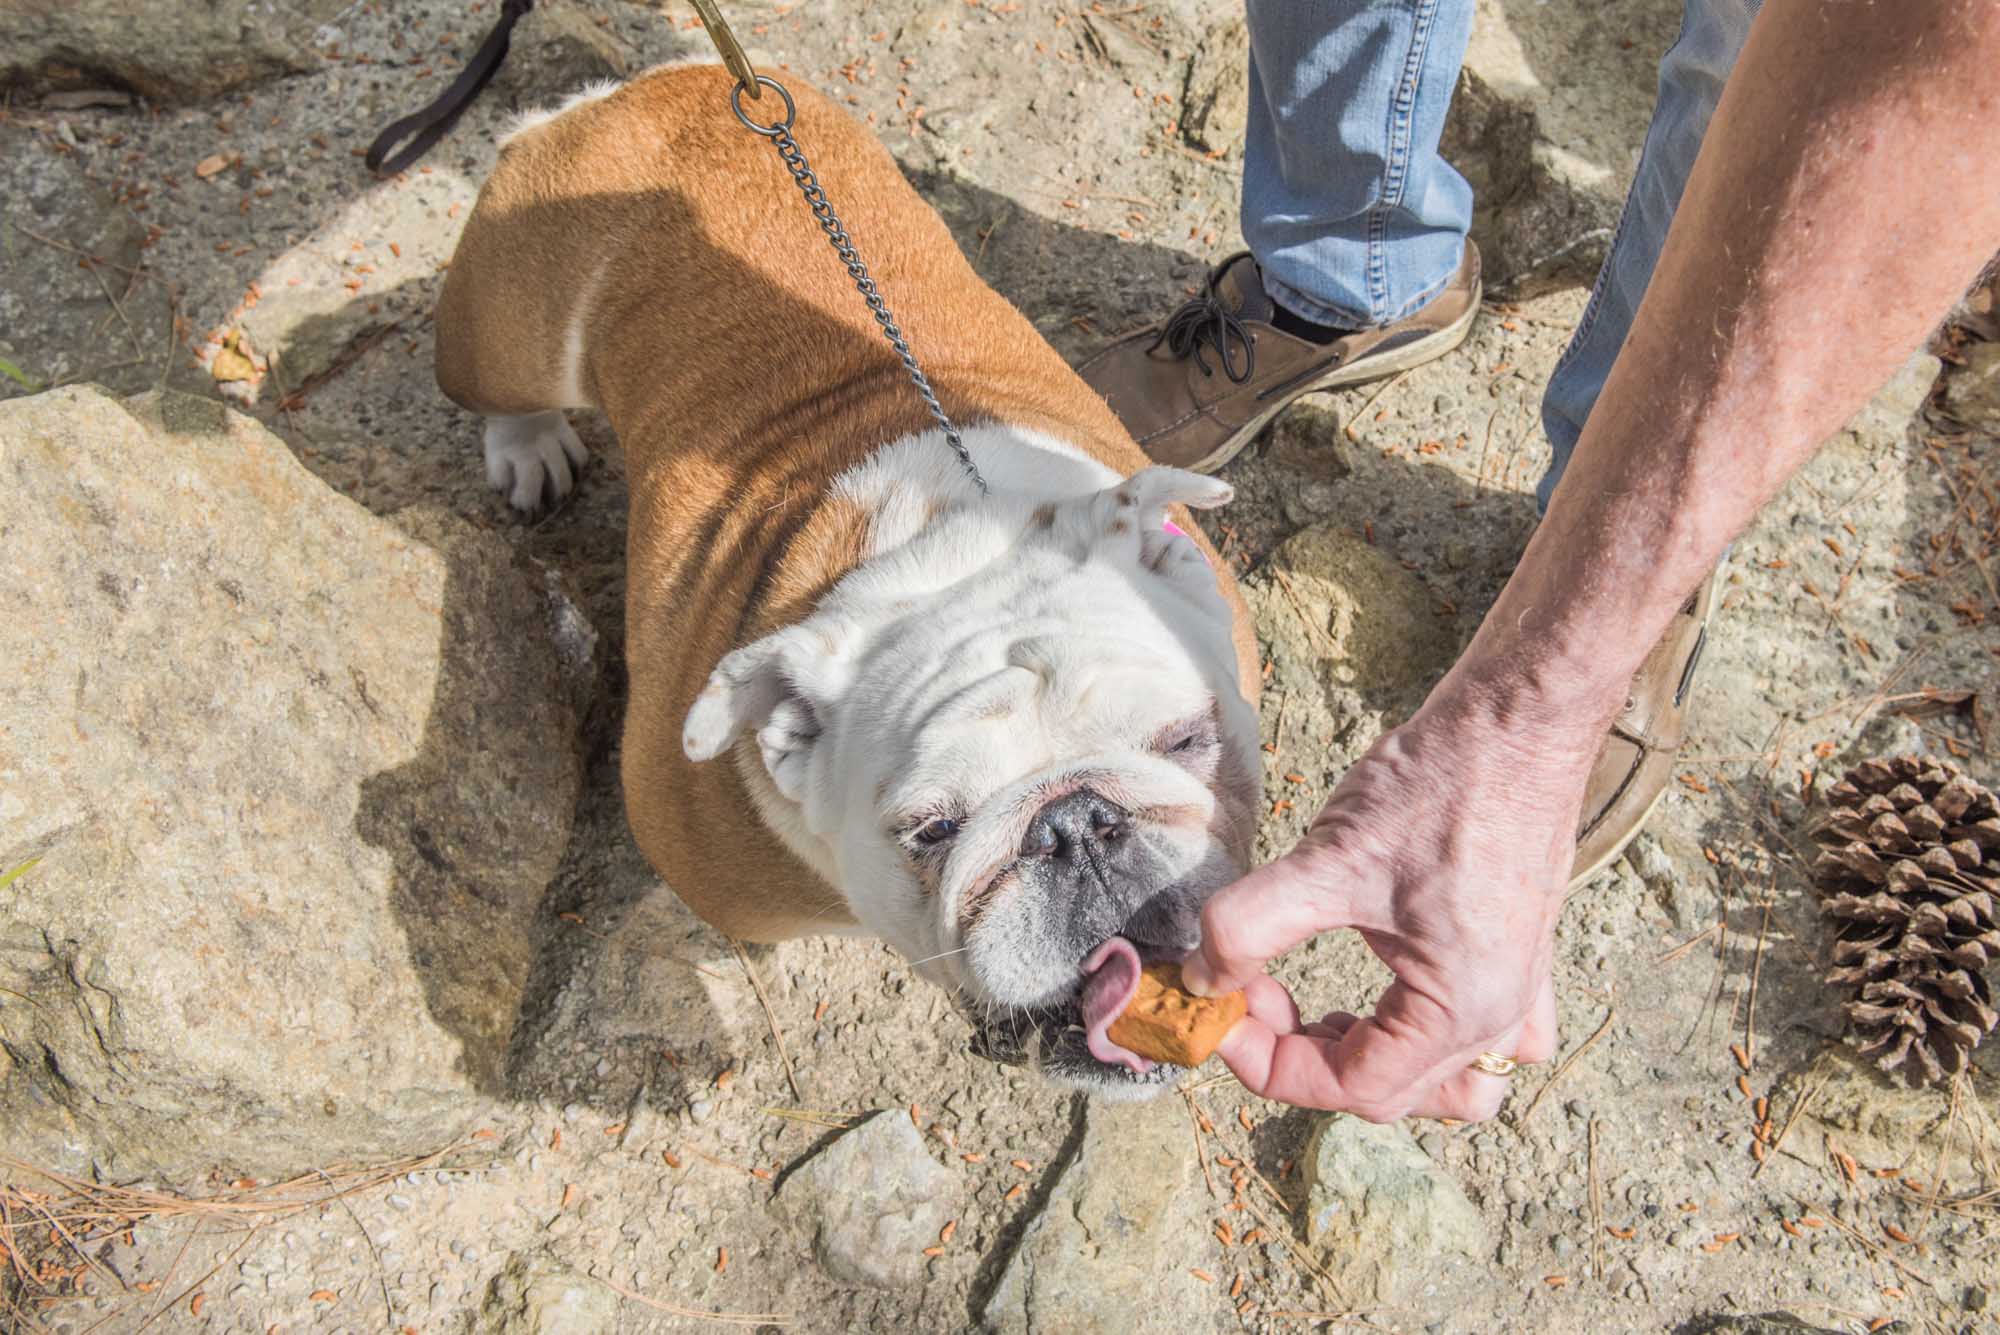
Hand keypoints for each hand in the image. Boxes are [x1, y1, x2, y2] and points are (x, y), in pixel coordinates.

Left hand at [1184, 676, 1603, 1121]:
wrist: (1519, 720)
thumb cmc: (1440, 785)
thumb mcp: (1327, 859)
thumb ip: (1250, 926)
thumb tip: (1202, 978)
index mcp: (1461, 1011)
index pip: (1349, 1086)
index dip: (1267, 1060)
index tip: (1217, 1010)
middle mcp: (1501, 1017)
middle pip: (1390, 1092)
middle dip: (1304, 1053)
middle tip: (1250, 991)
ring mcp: (1520, 988)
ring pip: (1446, 1080)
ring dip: (1371, 1059)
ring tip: (1315, 1008)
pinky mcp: (1520, 953)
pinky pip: (1486, 1034)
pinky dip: (1428, 1034)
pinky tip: (1388, 993)